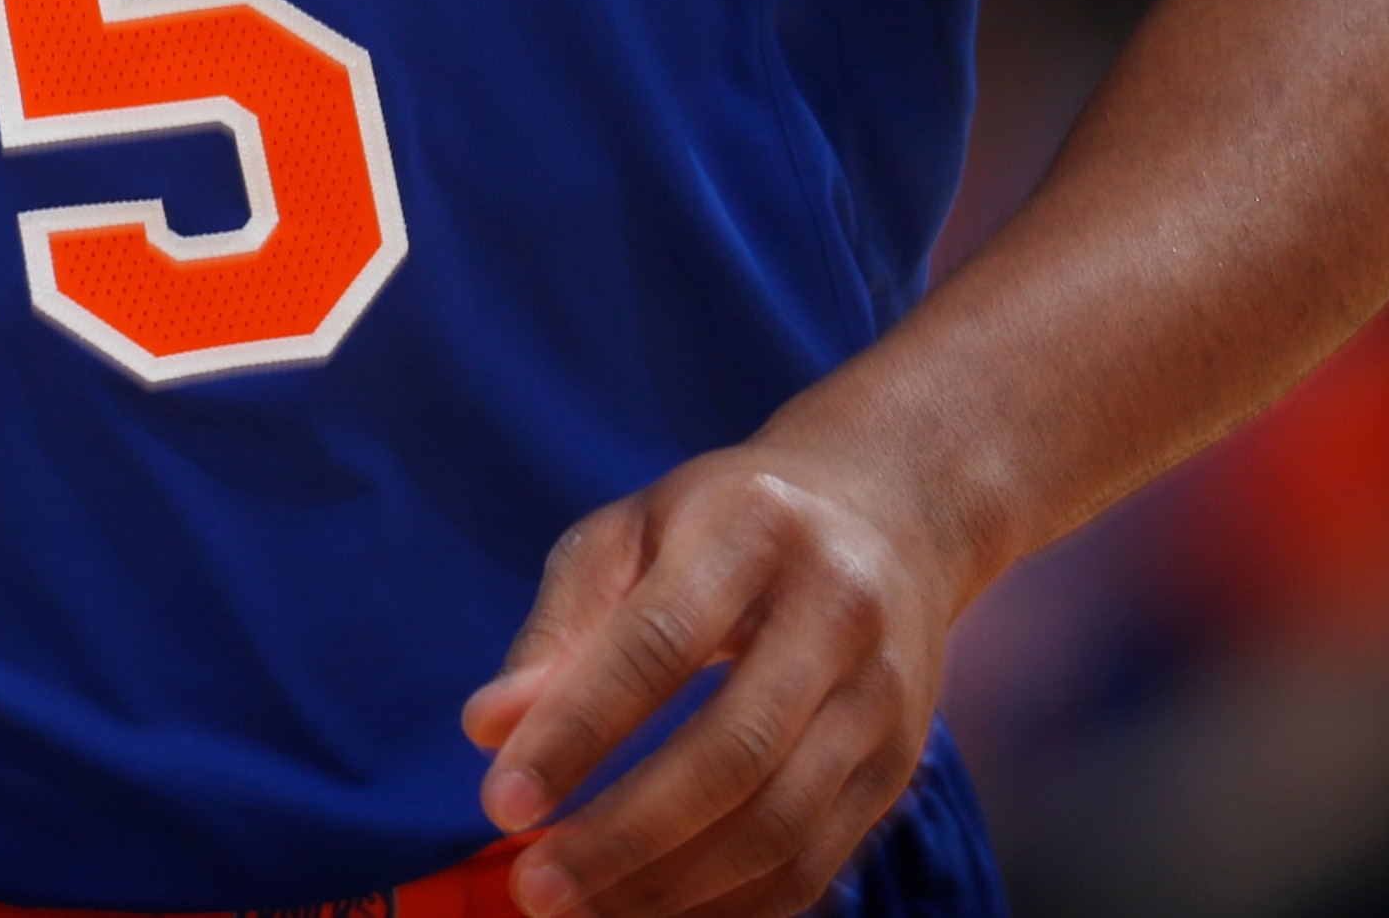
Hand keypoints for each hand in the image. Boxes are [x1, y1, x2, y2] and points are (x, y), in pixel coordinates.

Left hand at [460, 426, 964, 917]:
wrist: (889, 511)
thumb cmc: (723, 525)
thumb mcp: (630, 533)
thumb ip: (559, 629)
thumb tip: (488, 732)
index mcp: (754, 529)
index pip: (660, 644)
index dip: (578, 731)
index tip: (503, 803)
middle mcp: (837, 611)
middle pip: (735, 750)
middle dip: (626, 834)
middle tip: (535, 886)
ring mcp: (882, 696)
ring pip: (782, 825)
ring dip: (673, 888)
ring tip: (583, 910)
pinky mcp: (899, 766)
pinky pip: (815, 865)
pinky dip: (730, 908)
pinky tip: (655, 910)